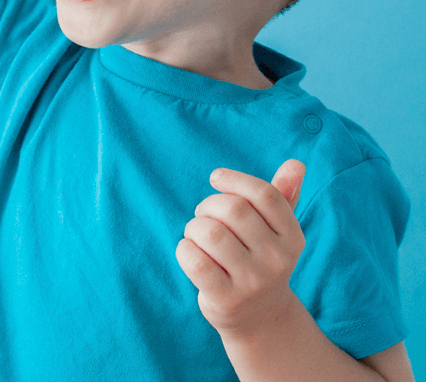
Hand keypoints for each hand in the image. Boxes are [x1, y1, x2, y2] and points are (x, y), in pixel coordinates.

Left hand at [175, 159, 306, 337]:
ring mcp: (253, 283)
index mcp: (293, 237)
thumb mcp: (276, 230)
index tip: (215, 178)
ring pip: (209, 232)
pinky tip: (191, 254)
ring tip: (198, 237)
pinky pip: (194, 260)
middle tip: (204, 217)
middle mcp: (278, 261)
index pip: (265, 194)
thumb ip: (283, 195)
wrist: (258, 318)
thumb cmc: (259, 258)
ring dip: (193, 228)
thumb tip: (296, 163)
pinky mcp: (226, 300)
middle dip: (208, 205)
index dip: (234, 180)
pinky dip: (184, 249)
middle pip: (232, 209)